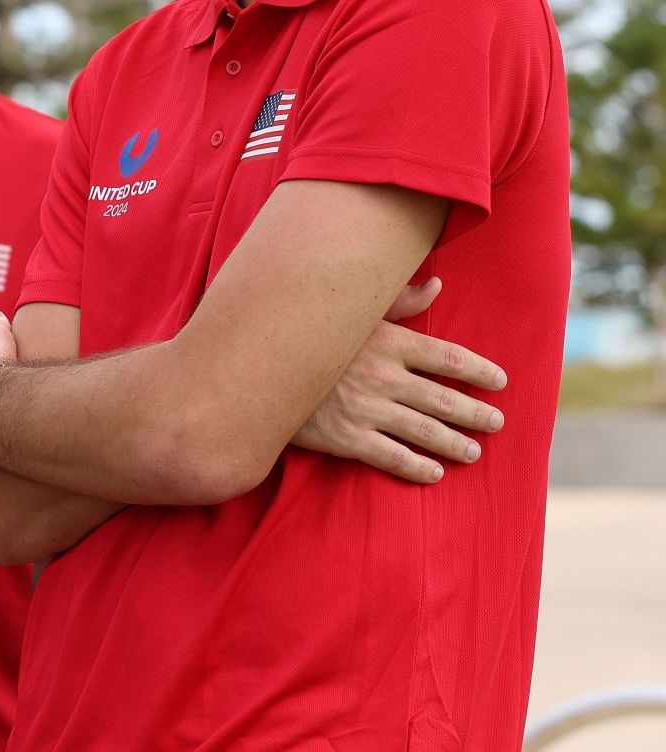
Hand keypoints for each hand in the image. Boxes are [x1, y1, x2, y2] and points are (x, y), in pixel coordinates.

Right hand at [295, 277, 508, 483]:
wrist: (258, 369)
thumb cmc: (309, 334)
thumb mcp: (352, 312)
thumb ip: (397, 301)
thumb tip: (437, 287)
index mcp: (389, 341)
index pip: (450, 358)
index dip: (481, 372)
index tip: (500, 382)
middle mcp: (384, 376)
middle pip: (446, 399)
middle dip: (477, 414)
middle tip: (497, 423)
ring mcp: (366, 409)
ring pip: (426, 431)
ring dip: (457, 443)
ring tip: (473, 451)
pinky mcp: (346, 437)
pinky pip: (393, 457)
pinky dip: (418, 467)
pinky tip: (434, 471)